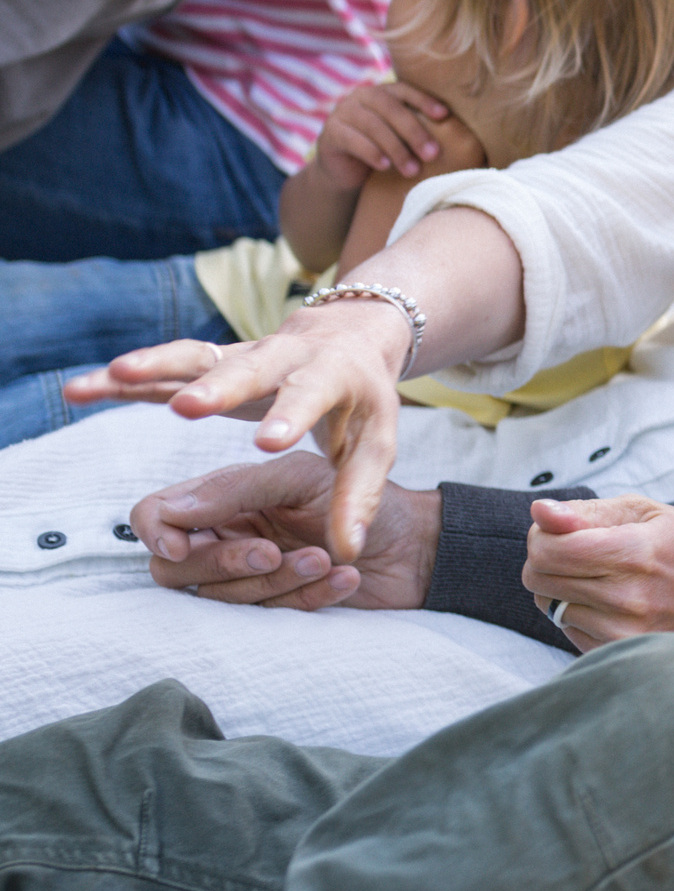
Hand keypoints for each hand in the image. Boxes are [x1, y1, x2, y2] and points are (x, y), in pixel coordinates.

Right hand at [62, 298, 413, 559]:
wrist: (345, 337)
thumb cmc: (362, 403)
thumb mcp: (375, 445)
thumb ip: (359, 495)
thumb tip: (350, 552)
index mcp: (330, 376)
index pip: (312, 397)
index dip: (291, 419)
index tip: (269, 443)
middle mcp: (283, 358)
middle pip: (249, 371)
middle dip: (218, 389)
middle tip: (189, 407)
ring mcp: (241, 356)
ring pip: (195, 359)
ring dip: (154, 367)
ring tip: (113, 377)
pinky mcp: (209, 363)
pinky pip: (161, 370)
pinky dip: (122, 379)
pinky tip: (81, 390)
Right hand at [128, 453, 439, 609]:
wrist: (416, 540)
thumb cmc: (358, 495)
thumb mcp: (297, 478)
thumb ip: (234, 490)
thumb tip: (168, 514)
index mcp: (222, 496)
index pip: (155, 515)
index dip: (156, 533)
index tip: (181, 547)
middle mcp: (226, 535)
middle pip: (176, 568)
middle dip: (224, 564)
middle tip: (271, 552)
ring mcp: (250, 575)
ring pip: (224, 596)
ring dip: (278, 580)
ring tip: (326, 557)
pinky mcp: (280, 607)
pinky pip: (270, 615)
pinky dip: (308, 598)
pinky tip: (346, 578)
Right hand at [308, 82, 456, 189]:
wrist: (346, 173)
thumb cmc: (385, 154)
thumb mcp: (403, 139)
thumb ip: (421, 130)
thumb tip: (469, 136)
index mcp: (381, 93)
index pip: (405, 90)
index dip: (424, 100)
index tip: (446, 116)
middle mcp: (360, 97)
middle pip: (389, 107)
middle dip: (414, 131)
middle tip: (433, 155)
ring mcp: (342, 113)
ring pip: (372, 124)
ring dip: (395, 147)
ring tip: (412, 170)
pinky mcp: (330, 134)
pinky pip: (351, 139)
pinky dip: (371, 152)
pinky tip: (385, 166)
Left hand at [524, 496, 673, 653]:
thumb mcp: (655, 515)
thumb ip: (590, 512)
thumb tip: (539, 512)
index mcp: (637, 551)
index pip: (549, 547)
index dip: (543, 535)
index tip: (560, 531)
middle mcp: (628, 596)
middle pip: (539, 577)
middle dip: (547, 559)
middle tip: (577, 553)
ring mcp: (625, 633)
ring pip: (551, 606)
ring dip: (563, 590)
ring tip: (603, 580)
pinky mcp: (624, 656)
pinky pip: (570, 632)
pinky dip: (579, 616)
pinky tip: (612, 607)